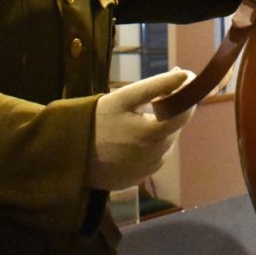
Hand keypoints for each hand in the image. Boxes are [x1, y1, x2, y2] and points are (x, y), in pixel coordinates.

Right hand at [86, 68, 195, 191]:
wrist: (68, 153)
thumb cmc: (97, 119)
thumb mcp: (125, 97)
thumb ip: (158, 85)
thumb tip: (185, 75)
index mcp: (152, 134)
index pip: (184, 114)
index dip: (187, 98)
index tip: (182, 83)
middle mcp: (154, 157)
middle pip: (174, 129)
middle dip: (169, 113)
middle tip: (153, 99)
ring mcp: (146, 171)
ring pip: (165, 145)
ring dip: (160, 130)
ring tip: (137, 119)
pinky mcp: (137, 180)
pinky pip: (153, 159)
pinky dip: (149, 146)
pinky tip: (131, 137)